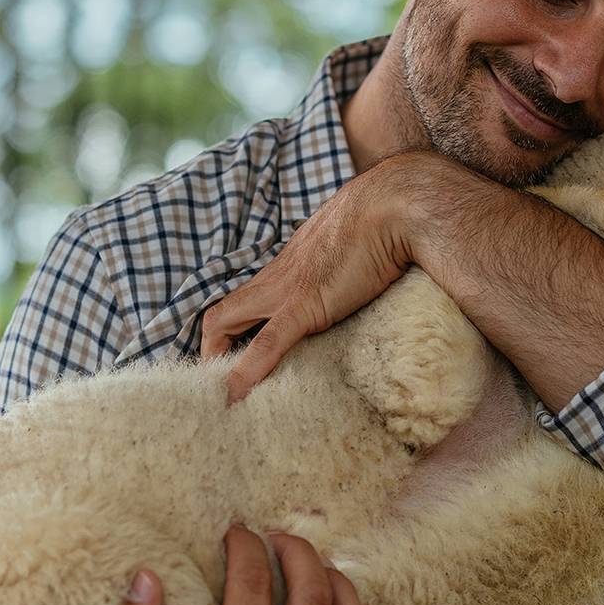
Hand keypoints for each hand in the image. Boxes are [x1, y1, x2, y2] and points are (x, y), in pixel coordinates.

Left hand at [200, 154, 427, 401]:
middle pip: (221, 312)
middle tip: (218, 383)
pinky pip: (266, 343)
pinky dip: (246, 372)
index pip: (244, 299)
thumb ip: (340, 266)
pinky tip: (235, 396)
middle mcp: (277, 277)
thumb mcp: (349, 249)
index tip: (236, 358)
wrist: (392, 206)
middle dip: (211, 350)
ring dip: (217, 361)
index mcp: (288, 266)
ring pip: (226, 323)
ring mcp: (286, 290)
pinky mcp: (305, 304)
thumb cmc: (379, 221)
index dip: (233, 330)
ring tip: (220, 398)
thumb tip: (356, 280)